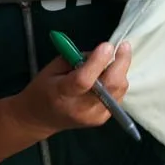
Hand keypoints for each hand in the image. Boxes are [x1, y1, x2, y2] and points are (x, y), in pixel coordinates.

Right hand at [15, 41, 131, 134]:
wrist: (40, 119)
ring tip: (116, 58)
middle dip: (121, 63)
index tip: (107, 45)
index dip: (98, 62)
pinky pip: (118, 96)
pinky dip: (117, 82)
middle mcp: (80, 108)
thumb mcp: (52, 68)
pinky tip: (111, 74)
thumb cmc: (43, 89)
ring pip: (118, 90)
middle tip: (124, 46)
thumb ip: (76, 59)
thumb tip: (101, 52)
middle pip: (109, 86)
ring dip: (121, 71)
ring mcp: (94, 116)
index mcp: (61, 94)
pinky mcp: (102, 119)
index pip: (83, 80)